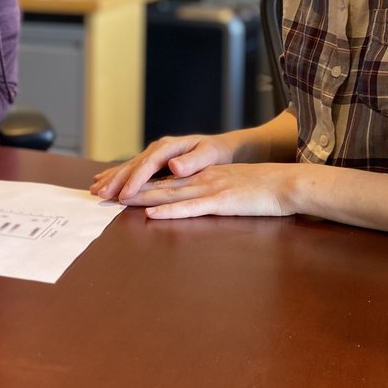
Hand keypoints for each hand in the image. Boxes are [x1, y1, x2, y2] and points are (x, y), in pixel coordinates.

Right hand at [90, 133, 237, 202]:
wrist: (219, 147)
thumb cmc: (216, 152)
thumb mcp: (210, 154)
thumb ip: (193, 160)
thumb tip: (174, 165)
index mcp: (169, 147)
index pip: (148, 165)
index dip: (135, 180)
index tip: (125, 195)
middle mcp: (157, 148)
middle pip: (132, 166)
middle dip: (115, 180)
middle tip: (100, 194)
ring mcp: (153, 154)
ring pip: (127, 167)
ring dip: (111, 179)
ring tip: (94, 189)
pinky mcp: (152, 161)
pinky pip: (131, 169)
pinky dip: (116, 175)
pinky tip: (102, 180)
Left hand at [113, 162, 299, 219]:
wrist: (288, 184)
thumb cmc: (262, 190)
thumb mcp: (229, 185)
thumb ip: (207, 190)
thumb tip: (186, 199)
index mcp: (200, 174)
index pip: (160, 176)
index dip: (134, 179)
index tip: (110, 184)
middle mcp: (200, 178)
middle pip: (157, 182)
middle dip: (127, 186)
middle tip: (99, 191)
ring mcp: (210, 188)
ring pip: (168, 192)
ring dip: (140, 196)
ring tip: (115, 200)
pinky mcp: (222, 201)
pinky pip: (192, 207)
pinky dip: (171, 210)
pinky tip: (153, 213)